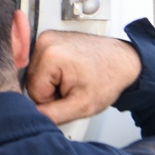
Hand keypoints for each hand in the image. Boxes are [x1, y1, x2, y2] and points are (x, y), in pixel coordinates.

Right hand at [25, 30, 141, 124]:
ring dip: (51, 82)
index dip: (52, 100)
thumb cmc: (108, 78)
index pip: (33, 92)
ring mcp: (46, 37)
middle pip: (32, 81)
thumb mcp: (82, 106)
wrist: (123, 61)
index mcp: (50, 55)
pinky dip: (52, 72)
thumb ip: (52, 114)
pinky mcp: (48, 38)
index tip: (71, 95)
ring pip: (34, 73)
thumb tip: (31, 116)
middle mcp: (44, 41)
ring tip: (72, 78)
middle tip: (73, 87)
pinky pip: (39, 64)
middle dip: (50, 90)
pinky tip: (68, 70)